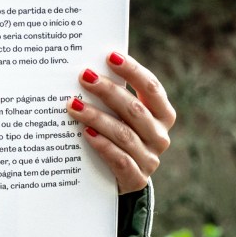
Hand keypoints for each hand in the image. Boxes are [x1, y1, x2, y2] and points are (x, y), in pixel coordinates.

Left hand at [67, 52, 175, 193]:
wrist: (118, 180)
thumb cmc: (116, 136)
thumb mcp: (119, 116)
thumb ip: (112, 97)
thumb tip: (87, 69)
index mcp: (162, 114)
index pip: (151, 88)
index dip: (133, 71)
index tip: (110, 56)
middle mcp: (160, 136)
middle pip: (135, 109)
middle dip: (108, 91)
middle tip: (84, 77)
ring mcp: (150, 158)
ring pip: (124, 134)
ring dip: (97, 117)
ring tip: (73, 105)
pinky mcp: (136, 178)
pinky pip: (120, 159)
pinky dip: (102, 145)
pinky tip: (85, 134)